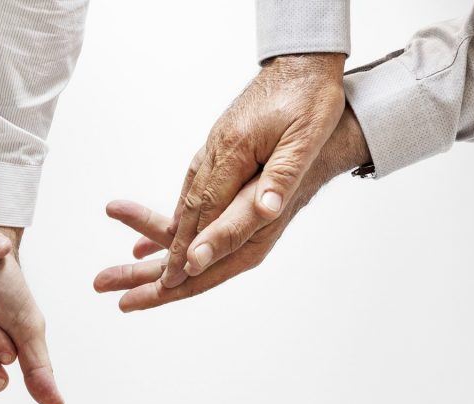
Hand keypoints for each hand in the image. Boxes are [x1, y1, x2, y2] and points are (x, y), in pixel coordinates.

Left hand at [95, 107, 369, 311]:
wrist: (327, 136)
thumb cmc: (305, 154)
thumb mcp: (279, 178)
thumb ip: (252, 208)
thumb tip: (217, 245)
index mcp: (248, 243)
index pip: (198, 272)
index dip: (162, 286)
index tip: (129, 298)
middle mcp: (238, 244)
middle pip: (181, 271)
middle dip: (139, 281)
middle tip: (99, 284)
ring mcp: (231, 232)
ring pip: (179, 252)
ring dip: (140, 261)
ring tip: (104, 273)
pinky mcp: (227, 214)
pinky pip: (188, 233)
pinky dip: (159, 237)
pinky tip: (137, 246)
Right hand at [160, 53, 345, 287]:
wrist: (303, 57)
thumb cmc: (311, 95)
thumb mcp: (306, 137)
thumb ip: (283, 175)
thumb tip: (265, 210)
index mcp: (235, 150)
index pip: (208, 209)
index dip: (193, 246)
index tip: (178, 275)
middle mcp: (218, 147)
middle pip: (191, 205)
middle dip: (175, 244)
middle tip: (163, 277)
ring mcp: (217, 142)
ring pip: (190, 192)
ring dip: (176, 226)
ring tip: (162, 252)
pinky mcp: (223, 138)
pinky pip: (197, 177)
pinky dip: (185, 202)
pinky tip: (181, 215)